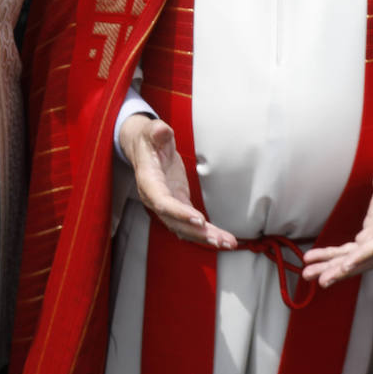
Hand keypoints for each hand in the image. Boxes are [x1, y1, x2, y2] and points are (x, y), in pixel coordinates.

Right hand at [118, 116, 236, 248]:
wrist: (144, 146)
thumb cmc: (149, 138)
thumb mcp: (152, 131)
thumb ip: (157, 132)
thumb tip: (161, 130)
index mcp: (148, 182)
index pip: (162, 202)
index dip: (179, 213)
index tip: (199, 220)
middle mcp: (155, 199)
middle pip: (175, 222)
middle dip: (197, 233)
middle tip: (220, 240)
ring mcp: (167, 204)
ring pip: (185, 228)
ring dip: (206, 237)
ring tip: (228, 243)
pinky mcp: (177, 204)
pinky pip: (191, 223)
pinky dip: (206, 232)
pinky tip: (223, 239)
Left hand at [301, 152, 372, 287]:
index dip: (363, 256)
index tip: (346, 266)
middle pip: (364, 260)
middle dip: (342, 271)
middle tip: (322, 280)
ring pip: (354, 259)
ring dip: (332, 267)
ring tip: (309, 273)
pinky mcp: (369, 235)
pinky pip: (349, 250)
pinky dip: (332, 255)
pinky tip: (314, 259)